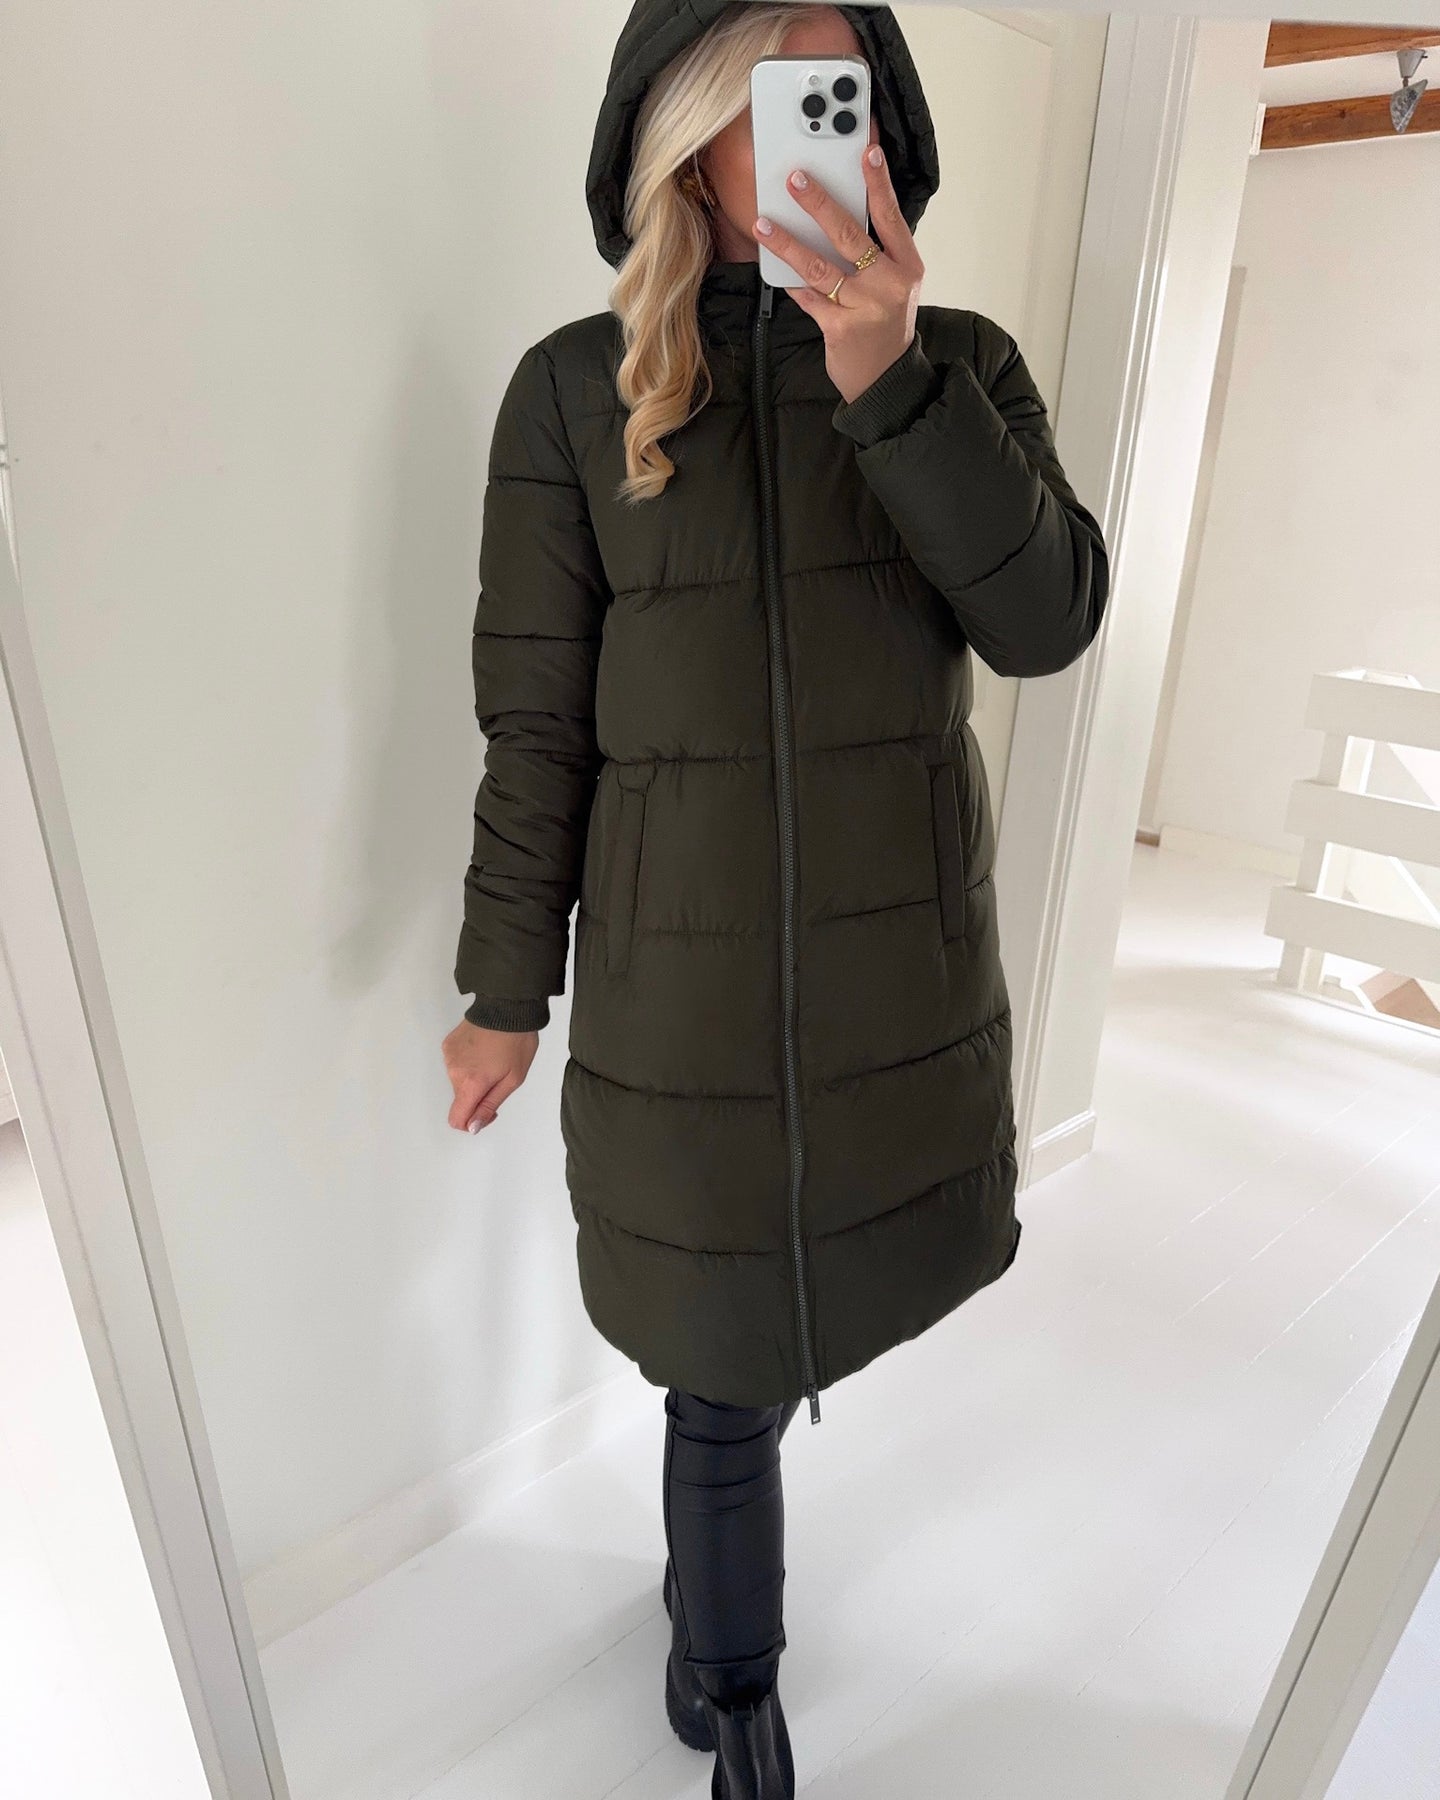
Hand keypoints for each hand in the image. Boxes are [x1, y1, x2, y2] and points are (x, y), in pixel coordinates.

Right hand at [442, 1018, 537, 1133]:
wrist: (508, 1007)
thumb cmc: (517, 1042)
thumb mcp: (513, 1080)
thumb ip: (489, 1105)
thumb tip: (472, 1127)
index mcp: (470, 1083)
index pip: (456, 1119)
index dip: (471, 1122)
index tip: (488, 1112)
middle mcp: (453, 1071)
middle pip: (461, 1099)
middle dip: (478, 1096)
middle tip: (499, 1078)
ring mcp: (448, 1057)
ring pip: (458, 1081)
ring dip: (473, 1078)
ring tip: (493, 1060)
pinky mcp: (447, 1045)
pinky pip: (455, 1065)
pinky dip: (468, 1064)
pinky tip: (483, 1050)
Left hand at [751, 142, 924, 405]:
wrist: (886, 379)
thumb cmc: (886, 324)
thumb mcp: (896, 285)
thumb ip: (877, 252)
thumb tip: (837, 211)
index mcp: (907, 266)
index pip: (891, 216)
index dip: (878, 182)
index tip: (866, 150)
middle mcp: (889, 285)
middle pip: (849, 236)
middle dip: (819, 204)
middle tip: (795, 180)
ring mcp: (864, 307)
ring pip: (820, 266)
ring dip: (787, 243)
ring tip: (764, 224)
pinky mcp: (839, 328)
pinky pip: (808, 297)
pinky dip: (789, 280)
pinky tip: (772, 264)